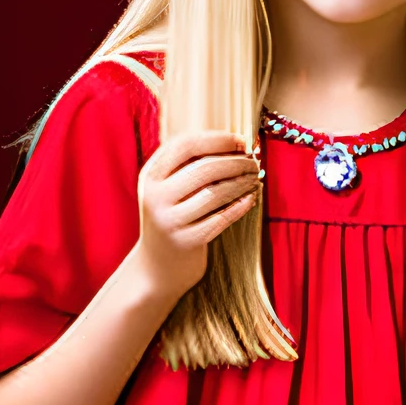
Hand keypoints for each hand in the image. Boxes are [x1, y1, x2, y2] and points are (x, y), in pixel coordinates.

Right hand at [133, 131, 261, 295]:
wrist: (157, 265)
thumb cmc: (172, 215)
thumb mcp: (168, 186)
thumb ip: (190, 163)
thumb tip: (237, 142)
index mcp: (150, 175)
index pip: (185, 145)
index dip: (217, 139)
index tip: (242, 140)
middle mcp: (154, 197)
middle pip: (205, 168)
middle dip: (237, 162)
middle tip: (254, 162)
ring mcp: (169, 221)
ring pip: (215, 193)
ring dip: (242, 182)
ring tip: (255, 178)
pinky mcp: (185, 241)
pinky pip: (221, 218)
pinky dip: (240, 205)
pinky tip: (252, 198)